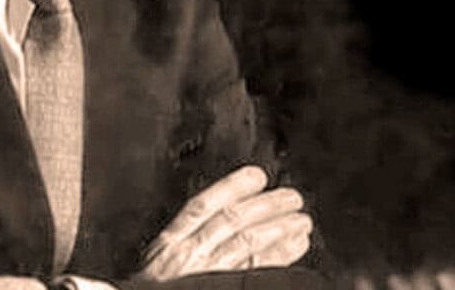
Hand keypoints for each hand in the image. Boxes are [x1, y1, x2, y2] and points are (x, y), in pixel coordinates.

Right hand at [137, 165, 312, 279]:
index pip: (203, 204)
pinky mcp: (220, 288)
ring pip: (248, 241)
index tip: (256, 175)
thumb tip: (214, 223)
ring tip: (302, 220)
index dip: (232, 186)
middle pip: (233, 219)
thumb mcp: (152, 267)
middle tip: (293, 197)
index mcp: (168, 244)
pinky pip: (256, 269)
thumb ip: (179, 245)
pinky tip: (296, 247)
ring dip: (280, 228)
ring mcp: (205, 273)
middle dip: (266, 205)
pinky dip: (279, 256)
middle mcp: (187, 255)